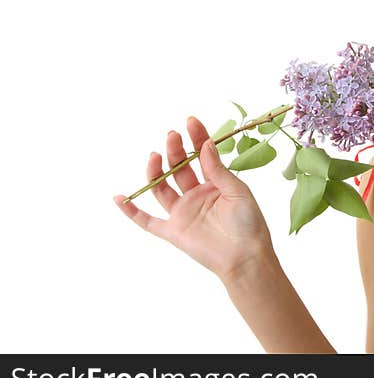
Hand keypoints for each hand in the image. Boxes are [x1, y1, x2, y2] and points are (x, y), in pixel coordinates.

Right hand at [113, 115, 273, 282]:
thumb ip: (217, 169)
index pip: (201, 156)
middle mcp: (196, 195)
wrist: (245, 257)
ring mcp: (182, 212)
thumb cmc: (249, 223)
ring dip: (155, 171)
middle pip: (179, 168)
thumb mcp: (237, 191)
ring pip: (161, 188)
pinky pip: (147, 221)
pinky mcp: (172, 231)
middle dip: (175, 151)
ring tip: (154, 155)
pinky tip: (119, 197)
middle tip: (172, 135)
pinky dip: (131, 210)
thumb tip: (205, 145)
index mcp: (215, 184)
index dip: (196, 138)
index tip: (190, 121)